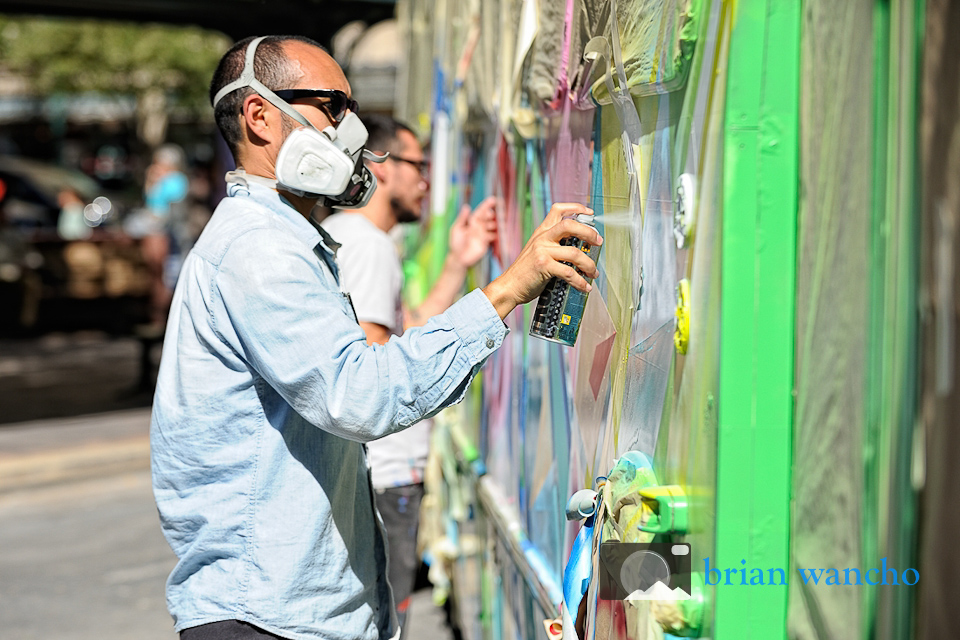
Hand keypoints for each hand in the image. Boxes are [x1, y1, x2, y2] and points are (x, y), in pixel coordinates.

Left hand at [448, 196, 497, 268]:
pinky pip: (494, 238)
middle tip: (494, 214)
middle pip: (488, 218)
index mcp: (472, 221)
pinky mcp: (486, 243)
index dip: (487, 205)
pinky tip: (499, 233)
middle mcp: (479, 227)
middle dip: (492, 215)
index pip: (481, 211)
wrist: (458, 258)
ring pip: (493, 227)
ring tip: (498, 223)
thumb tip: (467, 206)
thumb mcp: (456, 229)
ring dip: (496, 224)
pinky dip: (498, 235)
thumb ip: (462, 218)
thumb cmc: (456, 242)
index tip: (493, 199)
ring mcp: (484, 235)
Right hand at [482, 203, 601, 319]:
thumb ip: (553, 245)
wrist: (509, 286)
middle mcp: (542, 238)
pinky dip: (580, 281)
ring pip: (574, 253)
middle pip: (569, 225)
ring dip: (589, 264)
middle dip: (589, 232)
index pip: (558, 210)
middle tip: (598, 242)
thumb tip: (579, 246)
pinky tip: (585, 286)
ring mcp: (542, 251)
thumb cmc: (525, 272)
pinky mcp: (543, 266)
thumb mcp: (537, 251)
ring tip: (594, 273)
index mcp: (541, 232)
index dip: (576, 207)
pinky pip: (569, 272)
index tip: (590, 212)